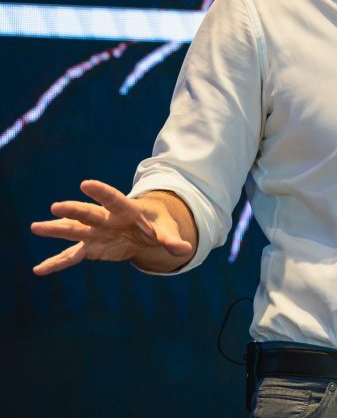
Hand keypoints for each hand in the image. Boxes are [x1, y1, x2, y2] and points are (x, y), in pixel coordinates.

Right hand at [30, 180, 193, 275]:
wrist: (144, 229)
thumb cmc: (156, 224)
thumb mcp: (167, 230)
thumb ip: (172, 240)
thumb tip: (185, 250)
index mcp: (127, 210)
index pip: (114, 199)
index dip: (101, 192)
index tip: (85, 183)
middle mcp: (106, 219)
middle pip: (89, 213)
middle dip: (74, 210)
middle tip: (56, 206)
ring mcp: (95, 233)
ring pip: (74, 230)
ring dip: (56, 229)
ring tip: (36, 227)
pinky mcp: (90, 247)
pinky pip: (71, 256)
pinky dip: (56, 263)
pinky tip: (39, 270)